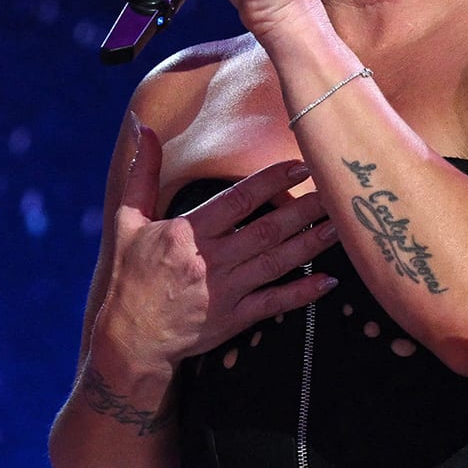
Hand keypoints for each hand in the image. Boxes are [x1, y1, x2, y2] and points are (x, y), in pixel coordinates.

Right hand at [91, 125, 339, 377]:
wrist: (129, 339)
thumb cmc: (128, 276)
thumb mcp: (127, 221)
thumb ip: (142, 174)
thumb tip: (144, 128)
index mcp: (188, 233)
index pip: (239, 200)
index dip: (272, 182)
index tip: (300, 167)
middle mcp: (211, 261)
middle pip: (267, 230)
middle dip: (304, 210)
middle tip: (336, 193)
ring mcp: (225, 292)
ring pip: (277, 263)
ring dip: (311, 244)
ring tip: (340, 226)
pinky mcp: (234, 319)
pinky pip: (275, 304)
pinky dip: (302, 293)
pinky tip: (328, 281)